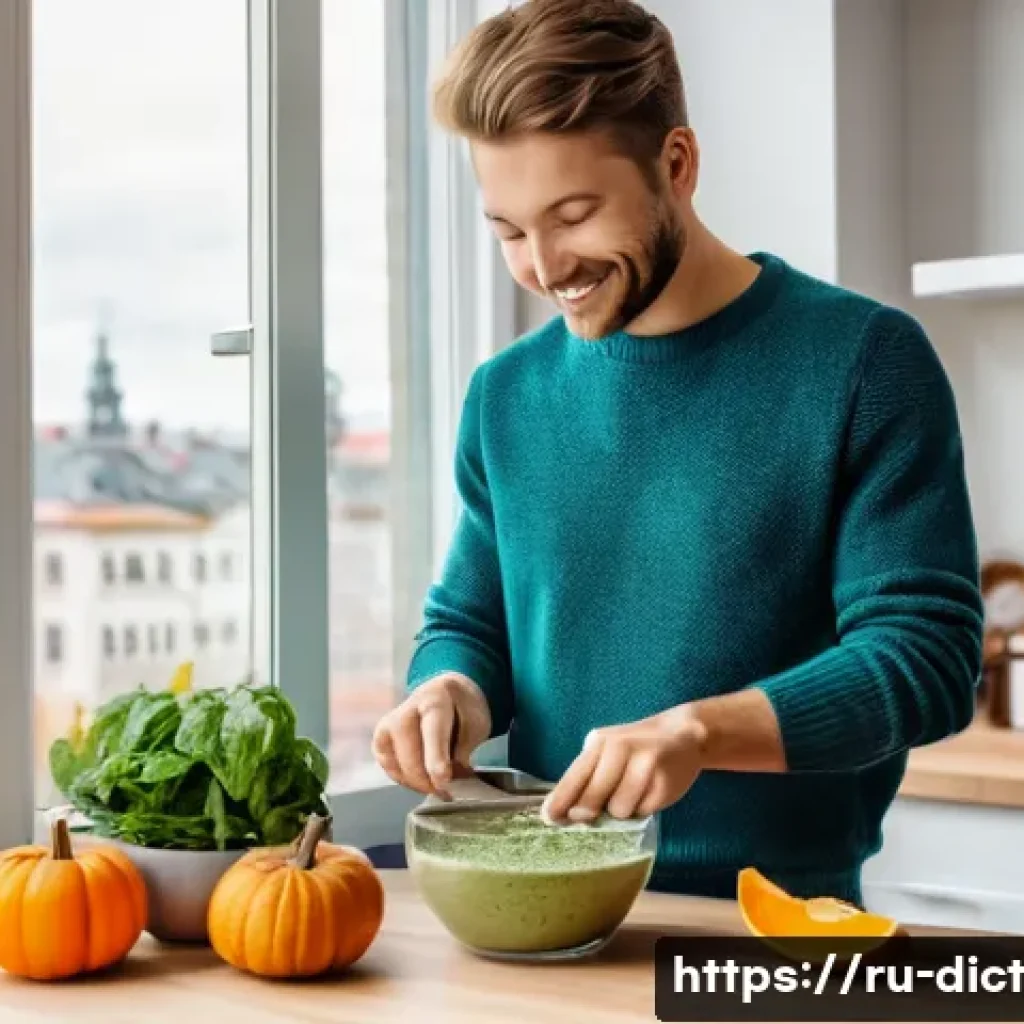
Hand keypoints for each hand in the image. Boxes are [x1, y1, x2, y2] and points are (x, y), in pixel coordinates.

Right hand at [371, 673, 491, 797]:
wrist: (444, 695)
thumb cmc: (462, 711)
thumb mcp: (477, 725)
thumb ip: (464, 751)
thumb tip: (450, 782)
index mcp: (434, 701)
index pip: (433, 734)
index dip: (436, 760)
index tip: (443, 781)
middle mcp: (405, 711)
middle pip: (410, 756)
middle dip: (428, 780)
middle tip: (447, 792)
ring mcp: (387, 726)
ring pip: (398, 767)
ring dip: (418, 783)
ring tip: (438, 783)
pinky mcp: (380, 741)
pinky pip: (391, 770)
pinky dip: (407, 781)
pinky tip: (423, 778)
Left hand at [540, 707, 707, 822]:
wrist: (682, 736)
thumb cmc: (635, 750)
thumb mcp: (608, 753)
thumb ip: (590, 777)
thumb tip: (569, 813)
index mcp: (600, 742)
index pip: (575, 774)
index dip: (561, 799)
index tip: (549, 818)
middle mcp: (620, 748)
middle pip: (593, 795)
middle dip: (586, 812)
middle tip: (584, 818)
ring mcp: (644, 763)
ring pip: (619, 809)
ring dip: (622, 811)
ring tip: (631, 794)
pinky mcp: (664, 780)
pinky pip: (643, 811)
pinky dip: (642, 809)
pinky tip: (649, 792)